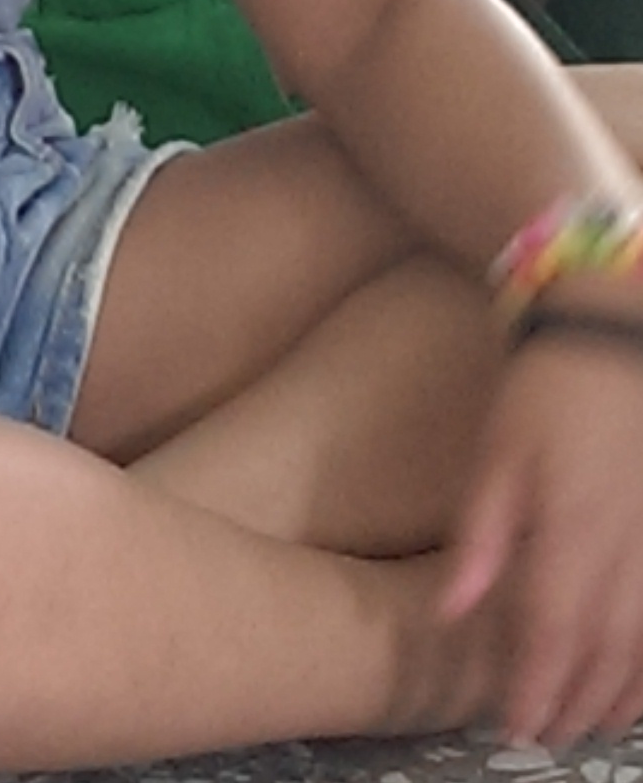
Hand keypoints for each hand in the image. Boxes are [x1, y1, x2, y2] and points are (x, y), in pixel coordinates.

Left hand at [444, 331, 642, 744]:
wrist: (616, 340)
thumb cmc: (547, 390)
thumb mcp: (497, 452)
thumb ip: (480, 536)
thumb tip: (455, 612)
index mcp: (571, 529)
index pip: (550, 631)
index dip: (533, 686)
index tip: (513, 727)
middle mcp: (624, 548)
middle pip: (601, 649)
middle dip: (572, 701)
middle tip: (544, 737)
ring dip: (616, 693)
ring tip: (586, 726)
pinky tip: (639, 688)